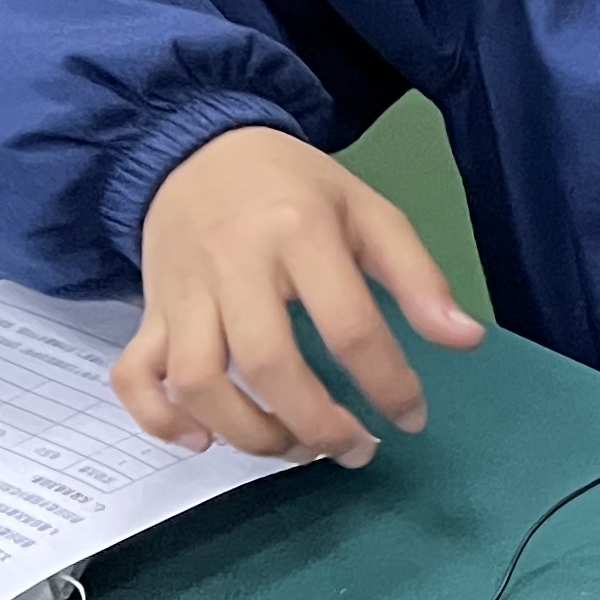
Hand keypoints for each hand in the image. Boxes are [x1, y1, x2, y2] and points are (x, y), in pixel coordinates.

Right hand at [114, 124, 483, 463]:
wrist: (197, 149)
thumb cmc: (295, 189)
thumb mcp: (368, 212)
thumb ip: (417, 277)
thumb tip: (466, 340)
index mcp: (299, 232)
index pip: (348, 324)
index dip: (386, 384)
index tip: (411, 418)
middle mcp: (233, 263)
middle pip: (266, 363)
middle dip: (316, 424)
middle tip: (354, 449)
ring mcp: (181, 290)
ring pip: (197, 380)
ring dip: (247, 432)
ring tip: (294, 448)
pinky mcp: (147, 311)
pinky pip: (133, 376)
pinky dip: (160, 419)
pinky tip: (204, 440)